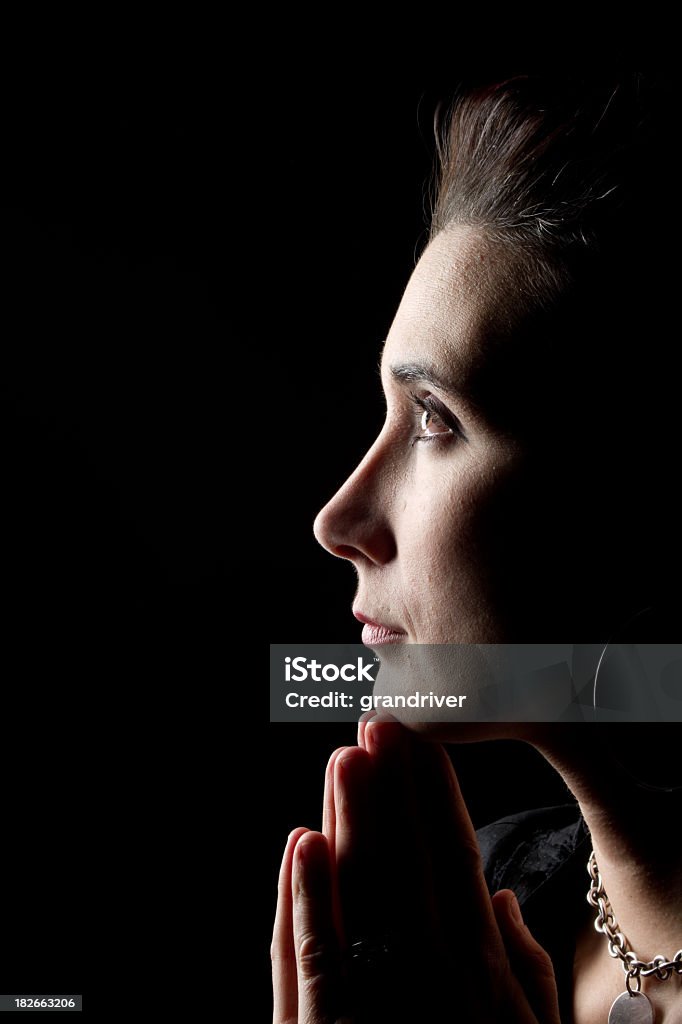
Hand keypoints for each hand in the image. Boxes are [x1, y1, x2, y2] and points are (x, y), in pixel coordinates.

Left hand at [272, 717, 560, 1022]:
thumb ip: (527, 966)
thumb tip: (504, 898)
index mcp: (480, 962)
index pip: (457, 853)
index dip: (437, 791)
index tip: (425, 740)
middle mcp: (429, 968)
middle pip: (407, 854)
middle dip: (392, 782)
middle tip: (381, 720)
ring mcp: (376, 995)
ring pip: (360, 888)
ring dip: (351, 816)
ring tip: (346, 755)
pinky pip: (313, 954)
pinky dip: (307, 895)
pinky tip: (303, 842)